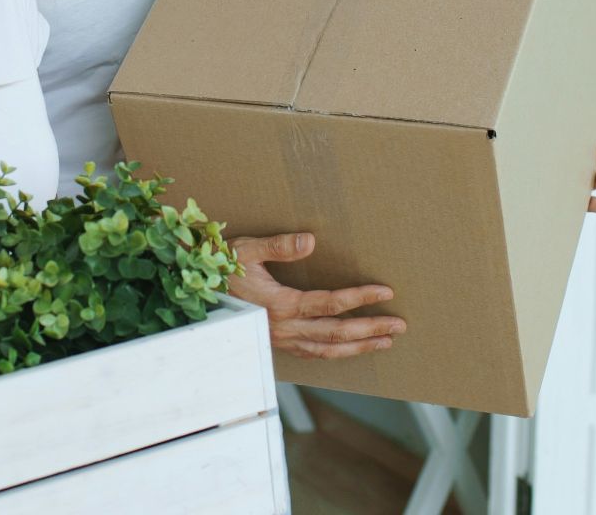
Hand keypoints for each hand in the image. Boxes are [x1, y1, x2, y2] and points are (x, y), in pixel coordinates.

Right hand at [226, 232, 404, 359]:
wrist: (196, 294)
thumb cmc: (221, 268)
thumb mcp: (246, 250)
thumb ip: (278, 246)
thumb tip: (310, 240)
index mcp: (281, 305)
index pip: (330, 304)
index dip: (360, 298)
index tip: (385, 293)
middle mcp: (284, 328)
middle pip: (337, 333)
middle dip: (371, 329)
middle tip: (400, 326)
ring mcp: (281, 340)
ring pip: (328, 350)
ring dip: (359, 347)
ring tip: (385, 342)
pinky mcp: (277, 344)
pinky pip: (312, 354)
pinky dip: (335, 353)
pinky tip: (349, 349)